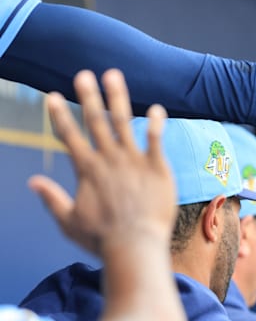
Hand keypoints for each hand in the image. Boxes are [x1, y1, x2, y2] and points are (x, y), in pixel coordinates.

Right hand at [30, 69, 175, 256]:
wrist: (135, 247)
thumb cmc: (101, 239)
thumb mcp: (69, 221)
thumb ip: (52, 198)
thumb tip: (33, 182)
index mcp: (87, 169)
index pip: (69, 136)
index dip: (59, 115)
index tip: (51, 95)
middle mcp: (108, 160)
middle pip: (95, 121)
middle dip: (88, 96)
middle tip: (83, 74)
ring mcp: (133, 162)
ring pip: (123, 122)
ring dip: (117, 98)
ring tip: (113, 76)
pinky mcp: (157, 169)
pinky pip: (156, 141)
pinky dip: (155, 124)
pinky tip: (157, 107)